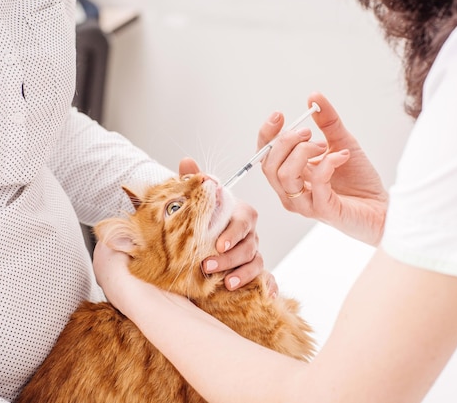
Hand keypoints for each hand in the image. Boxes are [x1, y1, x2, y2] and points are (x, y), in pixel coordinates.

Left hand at [179, 158, 275, 294]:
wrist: (197, 242)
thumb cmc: (200, 219)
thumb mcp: (193, 199)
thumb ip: (191, 180)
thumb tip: (186, 161)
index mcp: (239, 214)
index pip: (244, 220)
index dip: (233, 233)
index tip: (218, 244)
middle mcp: (249, 234)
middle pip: (249, 245)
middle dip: (230, 258)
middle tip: (208, 266)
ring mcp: (253, 253)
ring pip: (256, 263)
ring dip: (243, 274)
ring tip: (227, 284)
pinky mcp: (254, 272)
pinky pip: (267, 278)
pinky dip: (269, 286)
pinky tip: (267, 295)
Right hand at [258, 92, 387, 245]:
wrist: (382, 208)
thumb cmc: (360, 181)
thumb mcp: (343, 142)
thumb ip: (327, 122)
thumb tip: (314, 97)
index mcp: (292, 175)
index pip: (265, 156)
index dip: (266, 135)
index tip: (279, 115)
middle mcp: (292, 191)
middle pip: (269, 165)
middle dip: (285, 142)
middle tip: (308, 132)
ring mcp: (305, 203)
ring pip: (284, 176)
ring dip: (302, 153)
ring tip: (323, 145)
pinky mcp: (324, 211)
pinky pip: (316, 186)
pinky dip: (327, 164)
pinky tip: (342, 156)